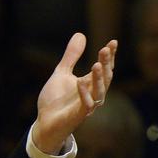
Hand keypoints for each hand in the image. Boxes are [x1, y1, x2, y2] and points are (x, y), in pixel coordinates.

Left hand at [32, 35, 116, 154]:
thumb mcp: (62, 73)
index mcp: (90, 84)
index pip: (104, 68)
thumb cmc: (55, 100)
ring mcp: (86, 106)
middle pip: (105, 78)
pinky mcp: (77, 116)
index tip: (113, 42)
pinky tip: (80, 82)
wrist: (44, 123)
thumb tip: (81, 34)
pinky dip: (84, 94)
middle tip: (106, 49)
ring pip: (99, 92)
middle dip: (106, 64)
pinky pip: (86, 106)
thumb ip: (71, 56)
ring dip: (99, 78)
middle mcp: (92, 94)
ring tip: (96, 64)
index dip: (109, 56)